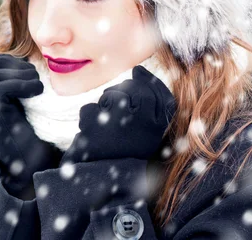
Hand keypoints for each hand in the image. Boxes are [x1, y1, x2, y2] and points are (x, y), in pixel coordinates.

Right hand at [0, 53, 62, 198]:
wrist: (34, 165)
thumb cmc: (37, 134)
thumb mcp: (30, 103)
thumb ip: (25, 83)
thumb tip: (33, 59)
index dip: (5, 59)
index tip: (27, 65)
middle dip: (7, 63)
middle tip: (32, 73)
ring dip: (14, 73)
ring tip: (36, 82)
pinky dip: (20, 84)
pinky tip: (38, 91)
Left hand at [60, 65, 175, 165]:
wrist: (102, 182)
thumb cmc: (124, 154)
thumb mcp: (147, 134)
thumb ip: (149, 106)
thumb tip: (138, 70)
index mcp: (158, 129)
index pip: (162, 96)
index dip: (149, 80)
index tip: (138, 72)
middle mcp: (143, 124)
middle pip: (136, 90)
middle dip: (124, 90)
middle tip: (116, 103)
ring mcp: (119, 123)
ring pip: (113, 96)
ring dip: (106, 104)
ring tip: (106, 123)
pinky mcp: (96, 125)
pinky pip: (91, 108)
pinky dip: (89, 117)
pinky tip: (92, 131)